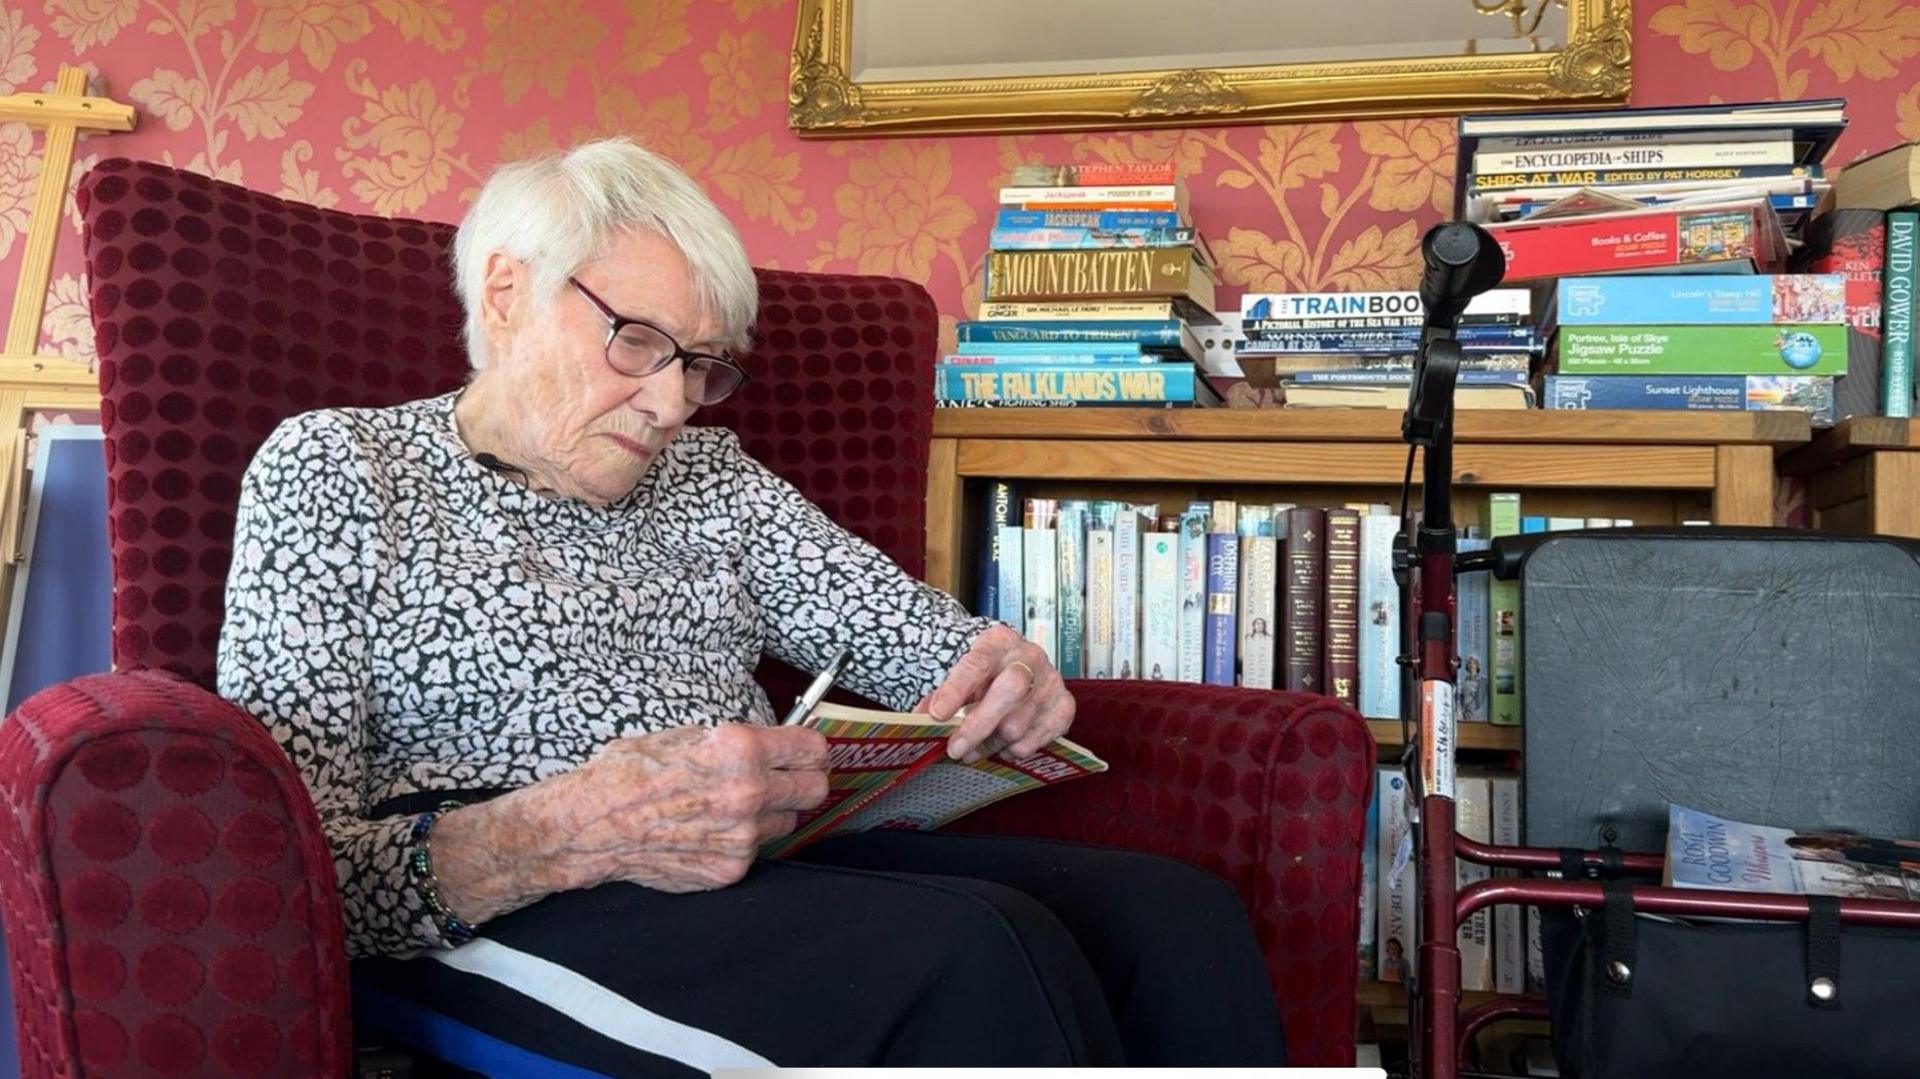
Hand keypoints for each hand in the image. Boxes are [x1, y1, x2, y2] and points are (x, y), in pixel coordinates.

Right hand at [433, 722, 828, 918]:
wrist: (591, 826)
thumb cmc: (628, 773)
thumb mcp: (683, 736)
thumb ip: (733, 742)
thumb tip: (769, 744)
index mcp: (740, 749)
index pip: (812, 749)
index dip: (811, 749)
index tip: (808, 752)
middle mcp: (749, 792)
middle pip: (814, 789)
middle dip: (804, 781)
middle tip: (788, 779)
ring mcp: (742, 836)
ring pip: (786, 822)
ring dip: (769, 814)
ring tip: (731, 808)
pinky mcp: (729, 869)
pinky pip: (754, 852)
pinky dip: (739, 842)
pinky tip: (707, 832)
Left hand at [916, 623, 1073, 763]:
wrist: (1021, 669)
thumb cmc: (986, 675)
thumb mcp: (962, 675)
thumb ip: (941, 695)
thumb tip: (922, 720)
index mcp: (999, 641)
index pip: (978, 663)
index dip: (956, 690)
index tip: (938, 714)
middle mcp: (1030, 656)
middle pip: (1008, 691)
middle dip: (978, 725)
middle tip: (955, 749)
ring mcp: (1051, 681)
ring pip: (1018, 724)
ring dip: (990, 744)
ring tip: (974, 749)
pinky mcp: (1064, 706)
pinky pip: (1035, 740)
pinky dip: (1013, 750)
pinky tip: (1002, 746)